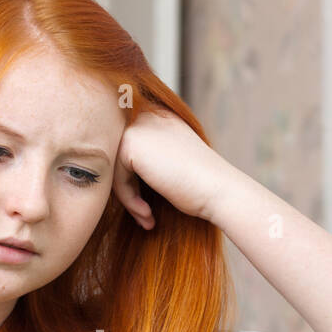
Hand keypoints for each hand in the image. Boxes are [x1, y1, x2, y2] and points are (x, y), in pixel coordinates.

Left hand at [112, 108, 233, 228]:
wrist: (218, 189)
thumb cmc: (200, 185)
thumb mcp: (172, 162)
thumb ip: (148, 157)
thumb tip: (113, 172)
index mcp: (159, 117)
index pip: (128, 150)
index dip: (133, 180)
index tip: (147, 205)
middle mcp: (148, 115)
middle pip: (119, 158)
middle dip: (128, 189)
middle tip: (145, 214)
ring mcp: (138, 126)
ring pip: (115, 169)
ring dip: (128, 198)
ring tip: (146, 216)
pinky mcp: (130, 142)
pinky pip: (116, 178)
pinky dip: (129, 200)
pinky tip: (147, 213)